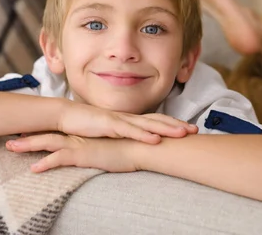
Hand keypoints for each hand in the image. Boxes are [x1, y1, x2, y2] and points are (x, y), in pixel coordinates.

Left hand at [6, 133, 138, 172]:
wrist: (138, 146)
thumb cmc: (125, 149)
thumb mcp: (105, 149)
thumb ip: (94, 149)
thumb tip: (90, 152)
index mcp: (80, 136)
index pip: (55, 133)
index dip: (38, 134)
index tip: (23, 135)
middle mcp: (76, 138)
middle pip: (46, 135)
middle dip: (26, 138)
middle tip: (8, 141)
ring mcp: (78, 145)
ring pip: (47, 143)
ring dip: (28, 145)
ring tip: (11, 147)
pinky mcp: (83, 154)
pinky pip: (60, 158)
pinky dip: (45, 163)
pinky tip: (33, 168)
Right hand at [57, 102, 197, 143]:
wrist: (65, 116)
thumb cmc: (86, 125)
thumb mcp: (108, 132)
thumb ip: (121, 135)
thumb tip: (134, 144)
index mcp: (128, 120)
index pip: (155, 121)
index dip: (173, 124)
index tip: (189, 129)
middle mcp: (127, 117)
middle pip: (157, 120)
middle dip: (177, 125)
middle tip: (195, 129)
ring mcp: (119, 120)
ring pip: (147, 124)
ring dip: (167, 128)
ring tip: (183, 133)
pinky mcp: (109, 124)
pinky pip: (129, 130)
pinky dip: (143, 135)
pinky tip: (156, 139)